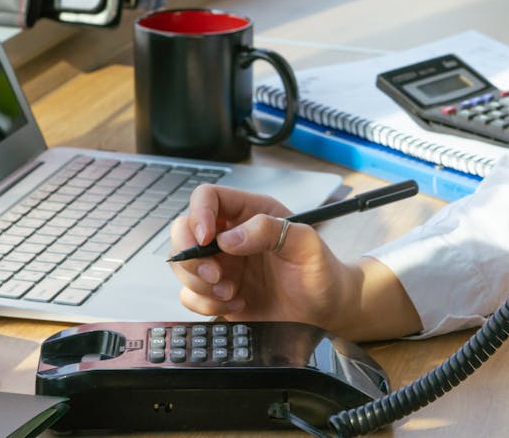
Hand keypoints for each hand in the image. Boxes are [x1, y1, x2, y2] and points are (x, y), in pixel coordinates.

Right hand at [169, 184, 361, 331]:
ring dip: (200, 283)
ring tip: (232, 293)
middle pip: (183, 230)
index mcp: (250, 212)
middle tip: (217, 275)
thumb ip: (271, 230)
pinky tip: (236, 305)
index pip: (208, 197)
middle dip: (191, 255)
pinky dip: (205, 304)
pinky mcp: (217, 294)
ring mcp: (222, 265)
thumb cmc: (321, 271)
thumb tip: (229, 238)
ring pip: (182, 265)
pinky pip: (190, 296)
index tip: (206, 238)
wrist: (326, 311)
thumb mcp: (306, 244)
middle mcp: (230, 236)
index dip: (199, 213)